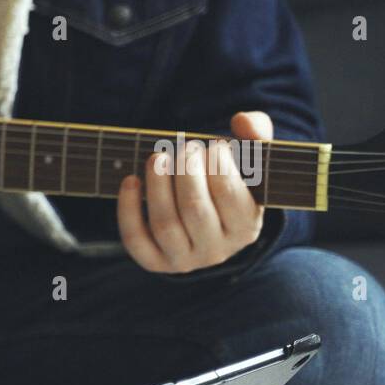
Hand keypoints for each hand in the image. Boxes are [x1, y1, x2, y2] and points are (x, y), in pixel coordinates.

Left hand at [118, 111, 271, 273]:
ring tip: (157, 157)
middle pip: (194, 209)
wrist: (206, 221)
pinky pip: (136, 239)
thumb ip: (256, 135)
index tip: (214, 145)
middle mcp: (217, 251)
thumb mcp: (250, 161)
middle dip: (185, 171)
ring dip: (157, 186)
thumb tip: (243, 122)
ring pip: (165, 224)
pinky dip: (128, 209)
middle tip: (184, 148)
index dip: (218, 165)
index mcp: (246, 228)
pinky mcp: (154, 262)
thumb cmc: (229, 181)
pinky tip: (130, 180)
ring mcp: (184, 260)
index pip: (229, 195)